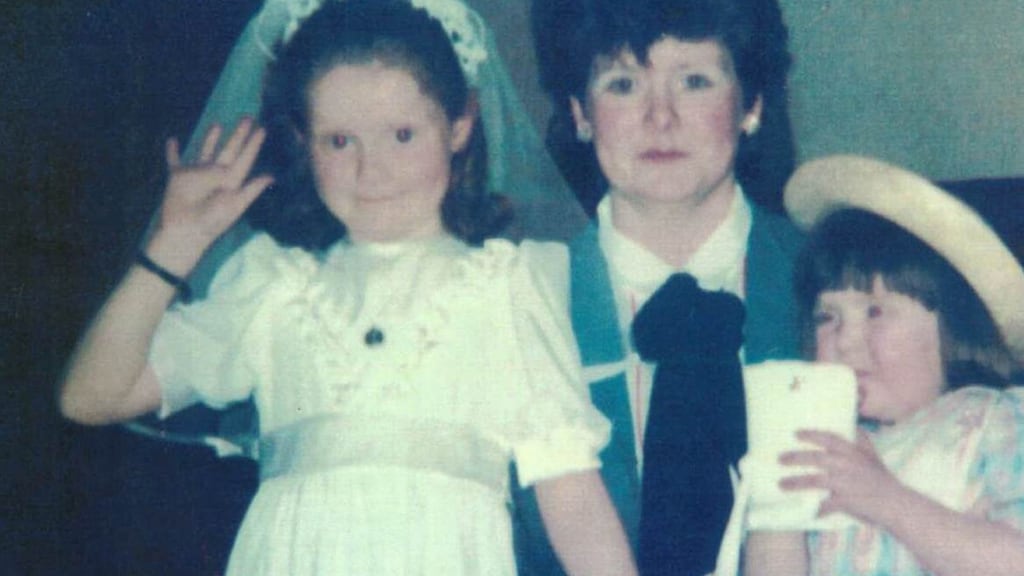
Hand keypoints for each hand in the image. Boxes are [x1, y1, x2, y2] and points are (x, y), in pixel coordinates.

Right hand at [149, 119, 272, 272]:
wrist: (185, 230)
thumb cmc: (212, 220)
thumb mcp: (236, 205)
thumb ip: (251, 190)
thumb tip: (271, 177)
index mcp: (232, 180)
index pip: (246, 158)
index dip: (254, 144)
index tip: (262, 129)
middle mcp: (216, 174)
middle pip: (230, 150)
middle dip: (239, 135)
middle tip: (247, 117)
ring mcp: (197, 174)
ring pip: (206, 150)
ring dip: (211, 138)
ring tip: (218, 124)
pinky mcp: (178, 176)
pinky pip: (174, 160)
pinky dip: (172, 151)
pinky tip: (172, 139)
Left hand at [778, 429, 906, 524]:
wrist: (898, 505)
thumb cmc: (882, 480)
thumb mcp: (873, 457)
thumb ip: (862, 441)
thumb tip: (854, 424)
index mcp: (854, 453)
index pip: (829, 439)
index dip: (812, 435)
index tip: (796, 434)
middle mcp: (848, 465)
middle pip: (816, 458)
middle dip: (796, 458)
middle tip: (780, 458)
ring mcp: (847, 483)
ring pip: (815, 480)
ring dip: (796, 482)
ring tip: (781, 484)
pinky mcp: (847, 501)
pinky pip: (826, 505)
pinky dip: (818, 508)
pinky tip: (810, 511)